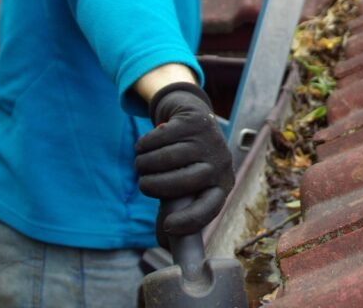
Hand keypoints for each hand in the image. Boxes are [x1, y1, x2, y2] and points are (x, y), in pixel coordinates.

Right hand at [135, 83, 234, 242]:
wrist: (193, 118)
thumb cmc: (187, 162)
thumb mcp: (187, 186)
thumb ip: (175, 209)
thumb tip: (164, 243)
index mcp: (221, 185)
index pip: (210, 208)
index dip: (190, 220)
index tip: (168, 226)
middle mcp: (220, 164)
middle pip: (182, 183)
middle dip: (153, 186)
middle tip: (143, 184)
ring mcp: (209, 141)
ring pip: (165, 159)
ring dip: (143, 164)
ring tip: (141, 165)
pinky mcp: (194, 122)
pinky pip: (158, 139)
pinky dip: (143, 145)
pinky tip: (145, 146)